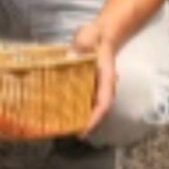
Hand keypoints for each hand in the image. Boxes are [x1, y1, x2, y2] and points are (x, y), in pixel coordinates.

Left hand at [71, 16, 119, 133]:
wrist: (101, 33)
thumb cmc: (95, 37)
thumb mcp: (88, 37)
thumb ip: (82, 45)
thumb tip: (70, 57)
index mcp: (106, 79)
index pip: (104, 104)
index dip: (94, 120)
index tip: (83, 132)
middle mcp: (104, 88)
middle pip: (98, 112)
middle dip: (85, 125)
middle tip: (68, 134)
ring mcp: (97, 89)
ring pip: (92, 109)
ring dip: (80, 119)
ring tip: (63, 127)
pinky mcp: (90, 88)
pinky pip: (84, 102)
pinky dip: (75, 110)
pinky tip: (61, 113)